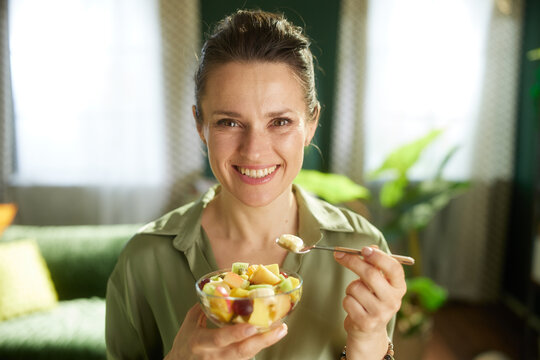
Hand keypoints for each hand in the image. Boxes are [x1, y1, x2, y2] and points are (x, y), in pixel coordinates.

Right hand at [164, 304, 287, 359]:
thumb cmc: (185, 342)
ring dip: (265, 343)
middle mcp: (213, 356)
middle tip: (279, 328)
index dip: (236, 333)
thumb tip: (221, 288)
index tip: (252, 325)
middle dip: (262, 340)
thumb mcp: (190, 323)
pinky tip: (269, 337)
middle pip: (241, 351)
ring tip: (280, 330)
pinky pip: (246, 358)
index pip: (220, 338)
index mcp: (200, 342)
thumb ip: (205, 306)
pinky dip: (258, 347)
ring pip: (247, 356)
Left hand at [334, 246, 405, 359]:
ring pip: (355, 288)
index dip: (378, 256)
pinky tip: (354, 307)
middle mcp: (393, 301)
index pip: (393, 268)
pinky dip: (347, 300)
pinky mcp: (366, 323)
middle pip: (371, 274)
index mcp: (399, 287)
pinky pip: (348, 301)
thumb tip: (370, 247)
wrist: (369, 332)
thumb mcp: (379, 283)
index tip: (363, 249)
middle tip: (339, 254)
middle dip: (352, 262)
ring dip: (350, 287)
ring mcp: (380, 313)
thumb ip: (375, 265)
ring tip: (356, 295)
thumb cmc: (373, 300)